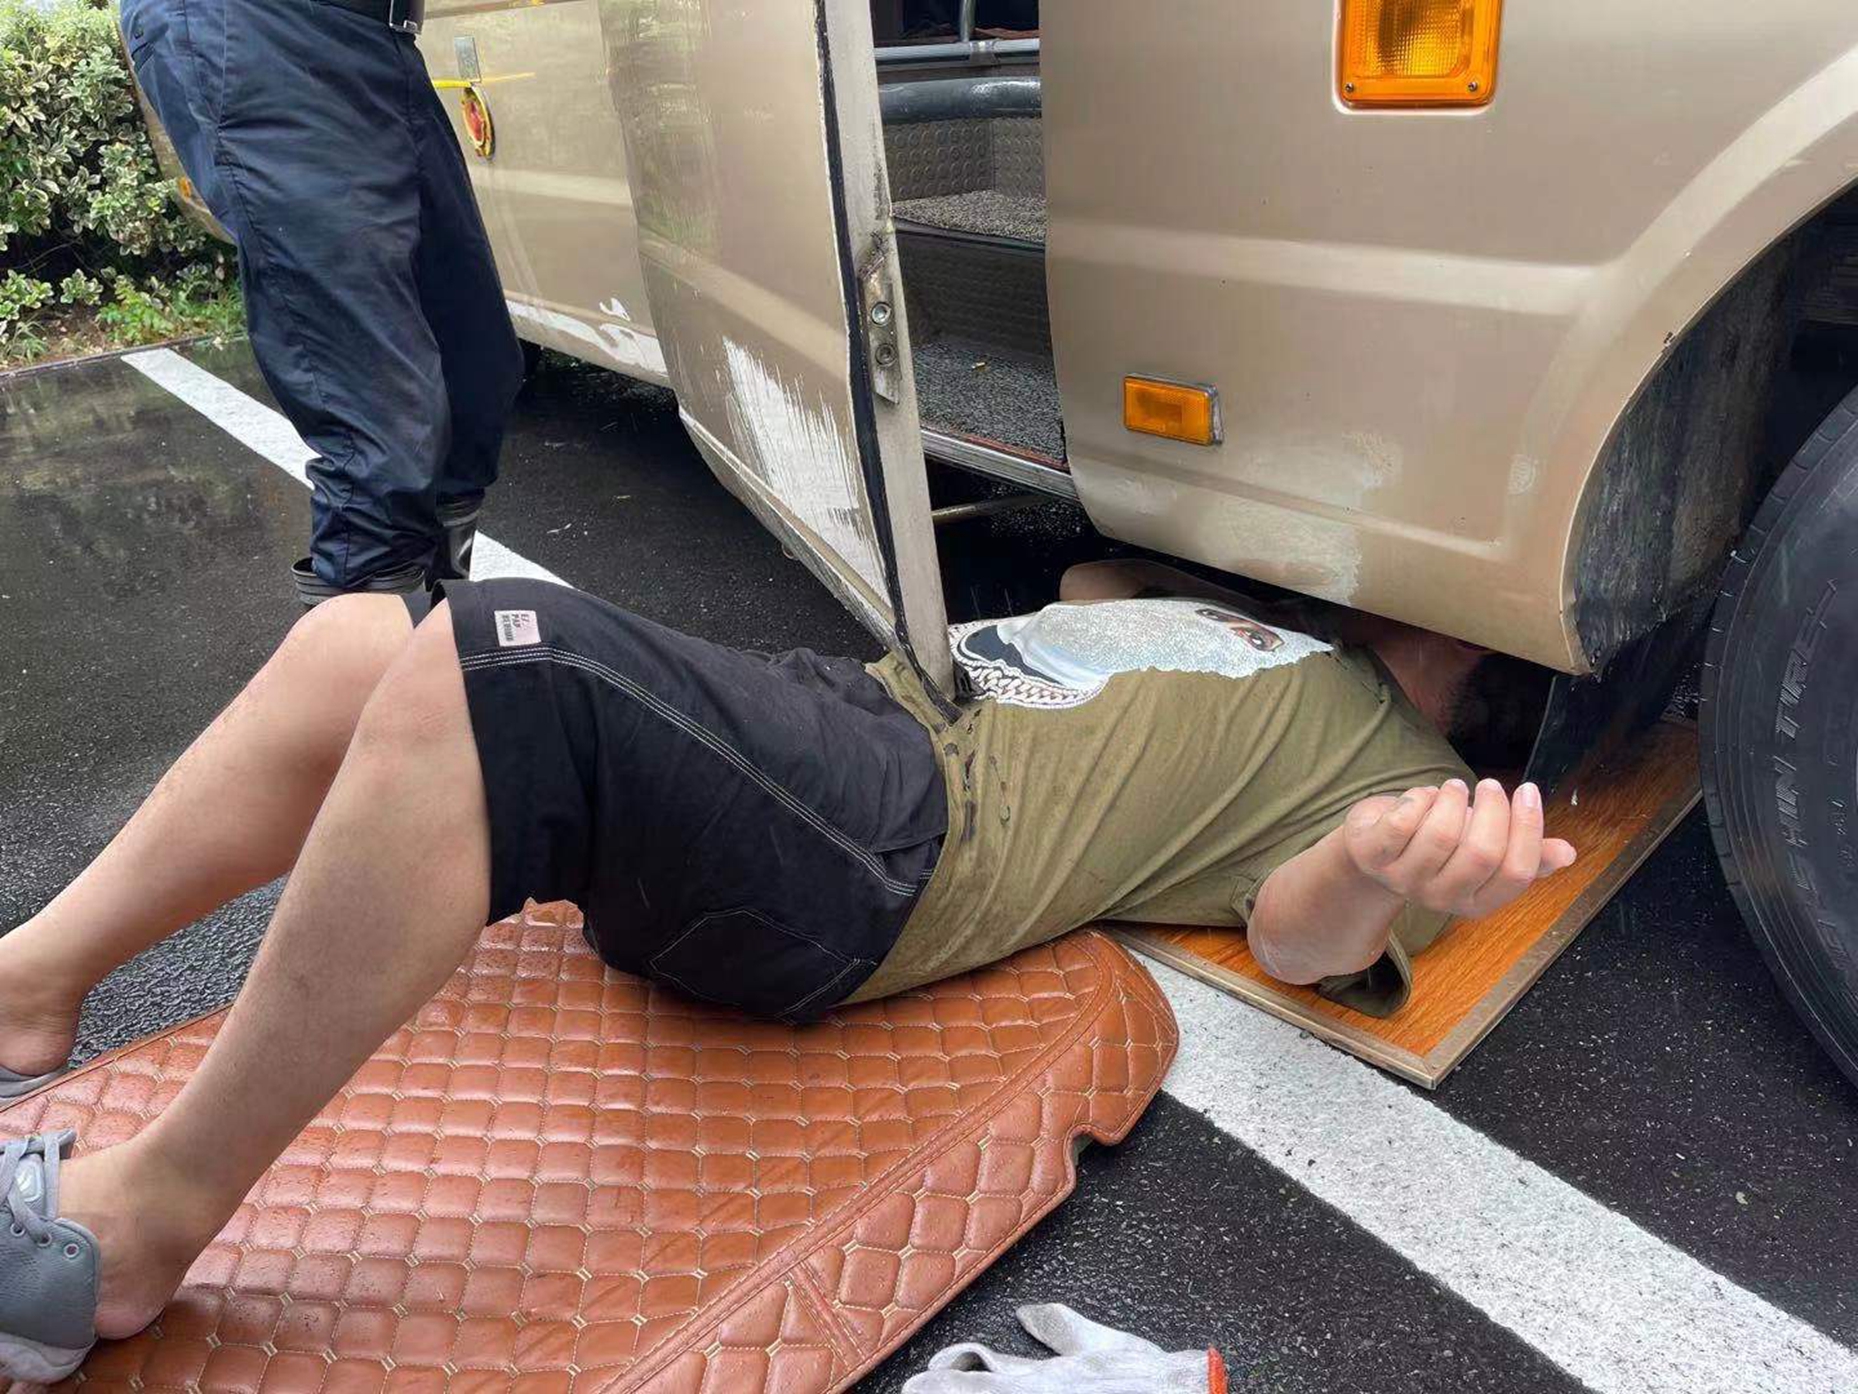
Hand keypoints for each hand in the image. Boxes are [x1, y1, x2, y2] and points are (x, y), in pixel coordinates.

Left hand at [904, 1303, 1223, 1391]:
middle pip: (975, 1393)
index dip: (951, 1369)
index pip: (982, 1368)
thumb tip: (1028, 1312)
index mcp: (1043, 1374)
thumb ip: (1062, 1328)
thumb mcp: (1101, 1345)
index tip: (925, 1372)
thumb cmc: (1147, 1380)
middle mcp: (1037, 1392)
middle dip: (939, 1393)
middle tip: (909, 1392)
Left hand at [1342, 778, 1575, 918]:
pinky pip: (1402, 823)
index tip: (1528, 790)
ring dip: (1451, 799)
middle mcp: (1442, 898)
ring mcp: (1404, 880)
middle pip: (1481, 854)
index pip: (1516, 873)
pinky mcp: (1372, 856)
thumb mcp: (1482, 853)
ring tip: (1453, 788)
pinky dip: (1417, 799)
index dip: (1527, 827)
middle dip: (1491, 809)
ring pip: (1441, 834)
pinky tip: (1422, 796)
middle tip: (1489, 785)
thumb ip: (1525, 854)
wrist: (1374, 850)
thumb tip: (1569, 853)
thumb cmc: (1439, 845)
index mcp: (1477, 901)